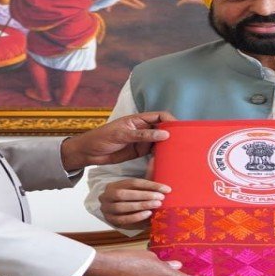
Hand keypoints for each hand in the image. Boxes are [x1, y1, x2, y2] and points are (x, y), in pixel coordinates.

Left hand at [60, 111, 175, 170]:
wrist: (89, 152)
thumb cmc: (101, 138)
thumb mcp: (121, 135)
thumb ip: (142, 135)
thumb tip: (165, 133)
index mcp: (138, 120)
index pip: (159, 116)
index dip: (171, 120)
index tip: (180, 128)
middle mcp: (143, 129)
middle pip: (163, 128)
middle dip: (173, 133)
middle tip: (185, 142)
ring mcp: (142, 141)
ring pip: (160, 141)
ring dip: (169, 145)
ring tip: (180, 152)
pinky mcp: (140, 152)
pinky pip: (154, 152)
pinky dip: (161, 155)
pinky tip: (169, 160)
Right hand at [100, 178, 169, 227]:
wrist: (117, 214)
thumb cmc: (131, 199)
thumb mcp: (138, 188)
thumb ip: (146, 175)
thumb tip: (154, 158)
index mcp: (114, 185)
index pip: (133, 182)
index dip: (150, 185)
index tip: (166, 189)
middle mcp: (108, 195)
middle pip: (124, 194)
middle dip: (144, 195)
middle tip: (161, 197)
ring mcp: (107, 209)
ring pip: (122, 206)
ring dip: (141, 205)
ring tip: (156, 205)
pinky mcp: (110, 221)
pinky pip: (123, 219)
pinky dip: (136, 217)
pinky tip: (148, 214)